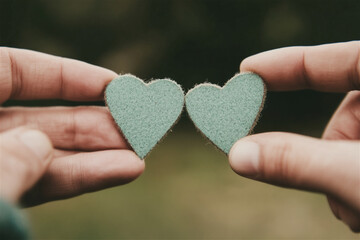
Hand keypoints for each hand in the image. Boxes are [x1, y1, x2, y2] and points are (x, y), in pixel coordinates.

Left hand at [0, 48, 144, 206]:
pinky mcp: (1, 199)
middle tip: (135, 128)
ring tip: (137, 156)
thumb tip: (39, 146)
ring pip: (47, 155)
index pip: (12, 71)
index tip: (112, 84)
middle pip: (40, 118)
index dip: (65, 75)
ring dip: (98, 155)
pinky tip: (121, 171)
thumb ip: (4, 158)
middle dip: (93, 123)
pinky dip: (80, 179)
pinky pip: (39, 185)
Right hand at [228, 41, 359, 231]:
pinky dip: (355, 180)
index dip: (289, 64)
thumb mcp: (357, 176)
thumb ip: (297, 161)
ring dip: (342, 174)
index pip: (338, 59)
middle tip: (333, 188)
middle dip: (329, 149)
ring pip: (356, 138)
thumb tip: (237, 154)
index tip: (246, 70)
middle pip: (349, 108)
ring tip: (356, 211)